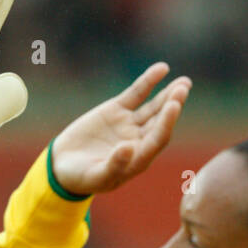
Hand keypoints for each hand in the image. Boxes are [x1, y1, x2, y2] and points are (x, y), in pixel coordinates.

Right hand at [51, 63, 191, 196]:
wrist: (63, 166)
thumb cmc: (81, 178)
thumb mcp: (96, 176)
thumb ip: (114, 165)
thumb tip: (128, 148)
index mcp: (139, 159)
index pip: (158, 139)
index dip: (167, 123)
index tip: (174, 106)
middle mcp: (139, 141)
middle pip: (161, 121)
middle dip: (173, 105)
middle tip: (184, 88)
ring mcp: (129, 124)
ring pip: (153, 107)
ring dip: (168, 94)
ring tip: (184, 82)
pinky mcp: (117, 110)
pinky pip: (136, 93)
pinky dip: (148, 81)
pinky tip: (162, 69)